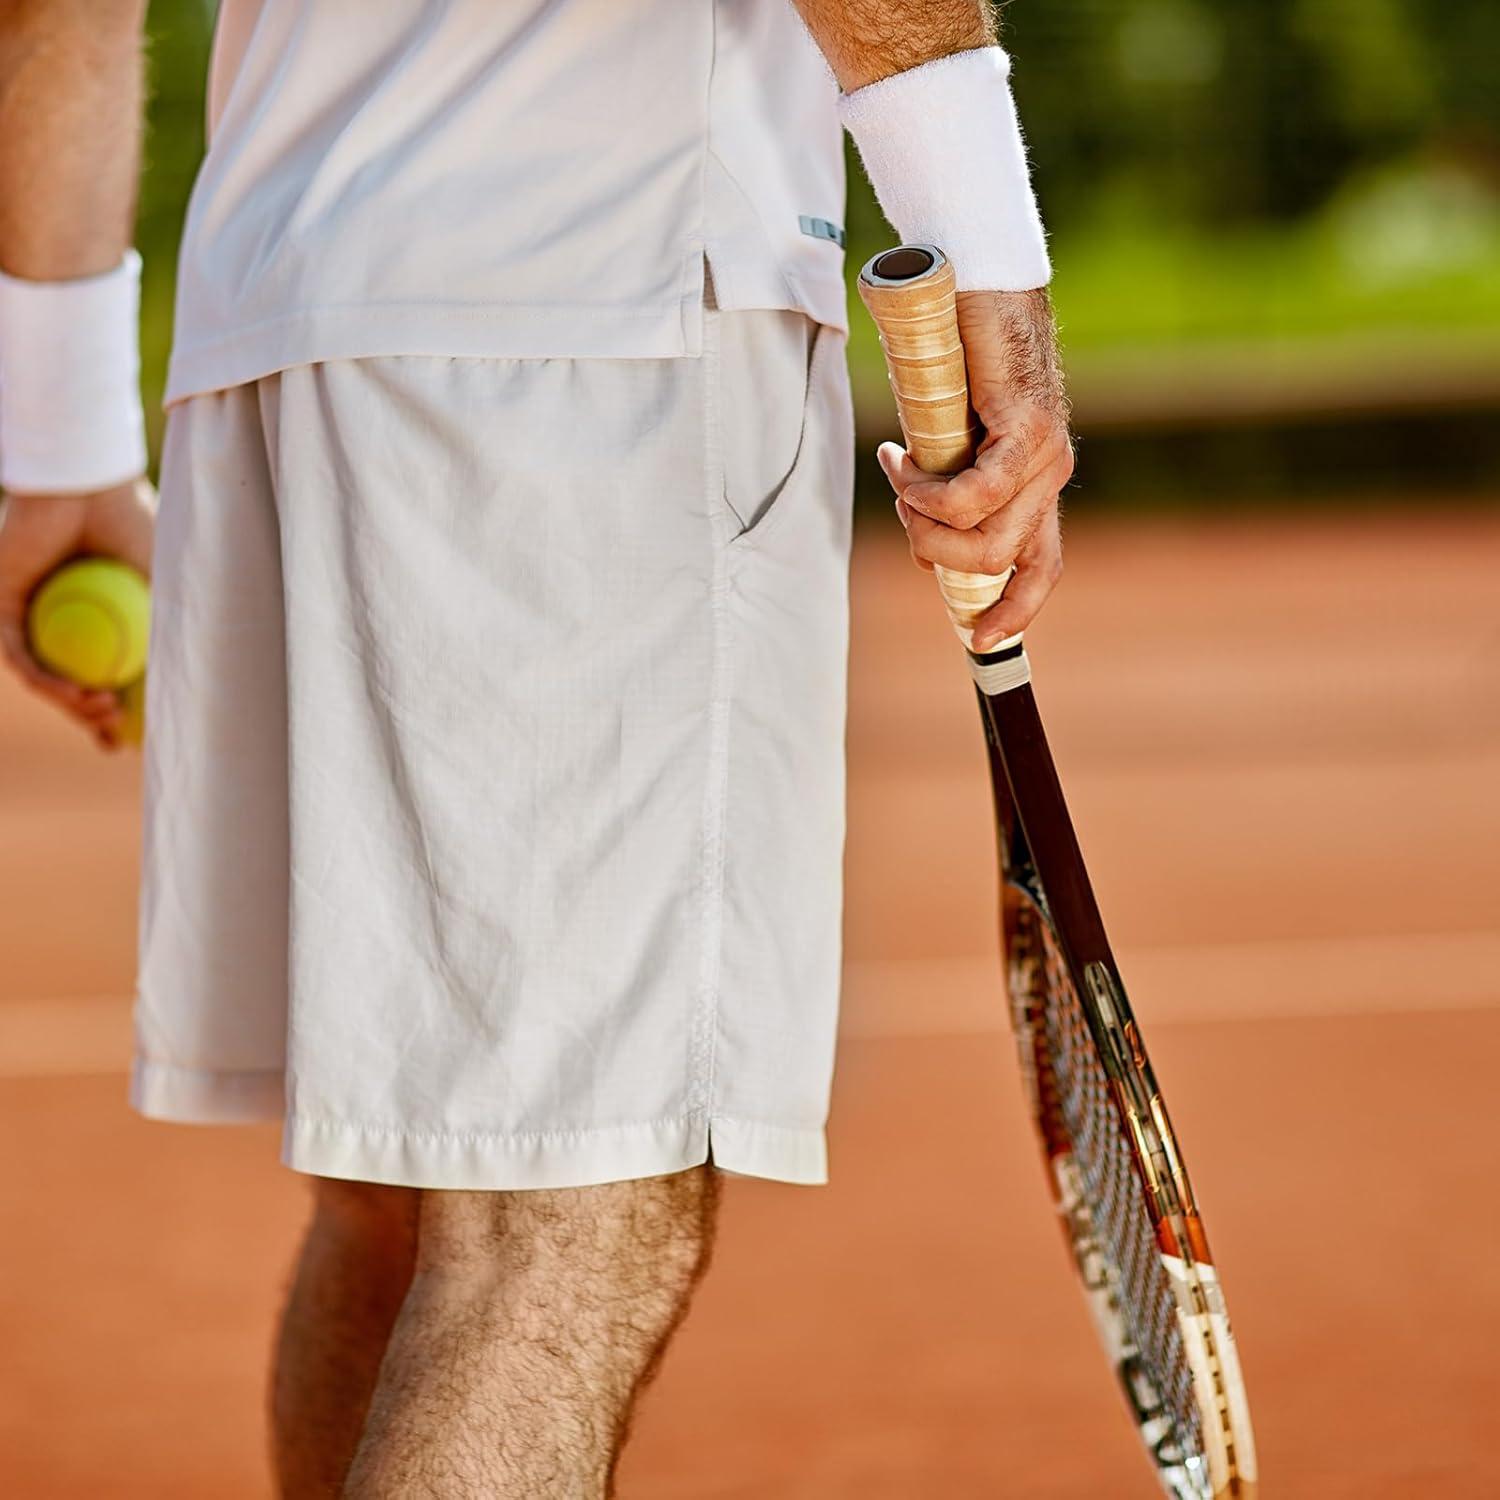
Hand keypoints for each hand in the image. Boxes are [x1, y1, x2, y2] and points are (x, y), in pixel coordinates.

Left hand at [0, 477, 155, 748]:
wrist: (91, 485)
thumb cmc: (135, 527)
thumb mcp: (165, 591)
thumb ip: (172, 634)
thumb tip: (194, 689)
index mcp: (95, 610)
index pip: (102, 669)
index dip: (116, 711)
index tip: (132, 739)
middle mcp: (56, 614)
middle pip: (71, 680)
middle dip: (91, 717)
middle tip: (116, 733)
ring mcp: (24, 611)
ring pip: (43, 674)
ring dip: (71, 704)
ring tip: (104, 714)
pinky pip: (20, 654)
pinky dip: (48, 680)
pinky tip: (76, 694)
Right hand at [878, 287, 1072, 649]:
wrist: (981, 283)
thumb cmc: (960, 358)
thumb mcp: (951, 441)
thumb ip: (947, 484)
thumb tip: (924, 531)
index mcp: (1036, 489)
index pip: (1041, 570)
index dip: (1014, 613)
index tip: (980, 639)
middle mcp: (1049, 479)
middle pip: (998, 566)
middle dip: (934, 555)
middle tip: (903, 508)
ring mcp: (1045, 456)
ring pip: (983, 539)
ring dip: (923, 522)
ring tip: (899, 475)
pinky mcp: (1028, 430)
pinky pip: (974, 495)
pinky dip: (927, 493)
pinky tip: (905, 463)